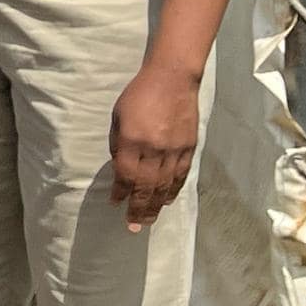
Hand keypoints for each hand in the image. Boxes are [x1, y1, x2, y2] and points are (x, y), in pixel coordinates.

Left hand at [108, 62, 201, 229]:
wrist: (172, 79)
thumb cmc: (138, 95)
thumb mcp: (118, 117)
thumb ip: (118, 144)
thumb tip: (120, 169)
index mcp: (133, 140)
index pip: (126, 175)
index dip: (120, 192)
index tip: (115, 204)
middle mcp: (155, 149)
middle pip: (146, 186)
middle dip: (139, 208)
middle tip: (133, 226)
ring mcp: (175, 150)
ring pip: (165, 185)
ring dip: (156, 205)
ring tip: (148, 221)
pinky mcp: (189, 148)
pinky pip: (181, 175)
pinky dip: (174, 190)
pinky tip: (167, 201)